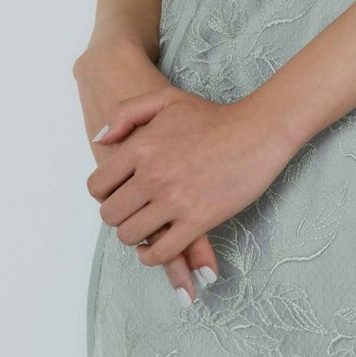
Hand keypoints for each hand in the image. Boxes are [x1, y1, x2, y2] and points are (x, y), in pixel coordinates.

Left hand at [86, 86, 295, 269]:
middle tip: (134, 211)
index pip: (98, 186)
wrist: (258, 131)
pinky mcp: (198, 220)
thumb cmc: (214, 116)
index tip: (120, 193)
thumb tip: (100, 142)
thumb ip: (126, 113)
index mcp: (141, 147)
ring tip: (147, 226)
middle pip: (110, 215)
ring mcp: (174, 200)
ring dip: (134, 235)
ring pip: (130, 236)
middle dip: (118, 216)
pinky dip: (152, 256)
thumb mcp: (166, 99)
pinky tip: (156, 247)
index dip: (104, 194)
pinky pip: (161, 252)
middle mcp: (152, 176)